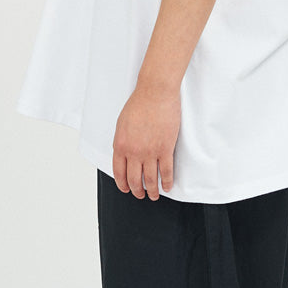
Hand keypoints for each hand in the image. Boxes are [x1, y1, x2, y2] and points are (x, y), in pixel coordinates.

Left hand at [112, 80, 180, 199]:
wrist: (155, 93)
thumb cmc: (139, 103)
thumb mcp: (122, 123)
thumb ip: (122, 141)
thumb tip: (124, 153)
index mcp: (120, 145)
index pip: (119, 173)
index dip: (123, 184)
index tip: (127, 188)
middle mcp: (134, 152)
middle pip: (135, 180)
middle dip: (138, 191)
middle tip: (141, 194)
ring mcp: (150, 152)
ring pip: (151, 179)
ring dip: (153, 191)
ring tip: (155, 195)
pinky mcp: (165, 149)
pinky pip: (166, 171)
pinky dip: (167, 182)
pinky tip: (167, 186)